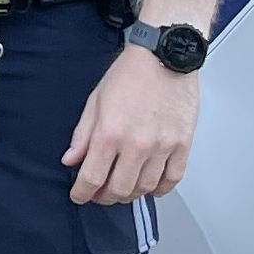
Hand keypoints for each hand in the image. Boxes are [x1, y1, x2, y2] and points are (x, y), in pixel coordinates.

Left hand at [64, 47, 199, 203]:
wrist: (165, 56)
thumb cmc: (130, 74)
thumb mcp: (95, 102)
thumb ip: (83, 135)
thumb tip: (71, 160)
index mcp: (110, 134)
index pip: (92, 178)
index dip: (82, 193)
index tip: (79, 195)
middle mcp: (137, 145)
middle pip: (119, 189)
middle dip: (104, 197)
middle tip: (99, 194)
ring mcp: (163, 147)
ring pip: (145, 188)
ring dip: (130, 194)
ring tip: (123, 188)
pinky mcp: (183, 145)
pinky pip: (172, 179)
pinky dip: (159, 189)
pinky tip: (150, 186)